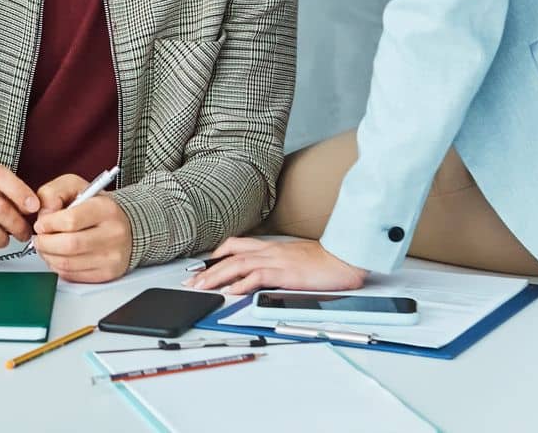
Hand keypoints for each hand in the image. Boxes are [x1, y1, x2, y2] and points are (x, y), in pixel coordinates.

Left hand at [31, 173, 131, 281]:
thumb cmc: (97, 206)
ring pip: (68, 264)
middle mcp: (113, 234)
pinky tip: (59, 256)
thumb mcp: (75, 186)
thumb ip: (54, 192)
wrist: (126, 226)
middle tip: (39, 238)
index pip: (71, 221)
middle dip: (45, 243)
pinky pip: (72, 275)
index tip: (41, 224)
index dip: (49, 224)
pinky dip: (58, 267)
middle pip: (69, 245)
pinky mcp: (107, 274)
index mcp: (105, 209)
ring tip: (47, 246)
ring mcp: (111, 257)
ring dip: (48, 256)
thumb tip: (44, 213)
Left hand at [184, 237, 365, 294]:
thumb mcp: (297, 258)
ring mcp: (276, 260)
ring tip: (201, 288)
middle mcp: (269, 250)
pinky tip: (229, 292)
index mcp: (272, 246)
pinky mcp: (285, 272)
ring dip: (216, 276)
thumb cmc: (326, 260)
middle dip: (208, 269)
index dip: (217, 254)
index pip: (236, 245)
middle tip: (191, 282)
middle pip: (230, 255)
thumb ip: (280, 262)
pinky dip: (240, 284)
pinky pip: (257, 277)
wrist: (346, 256)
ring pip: (237, 265)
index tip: (203, 266)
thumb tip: (266, 273)